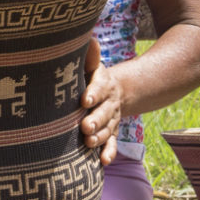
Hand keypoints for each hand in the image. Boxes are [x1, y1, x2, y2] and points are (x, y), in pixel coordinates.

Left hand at [80, 38, 120, 164]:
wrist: (115, 91)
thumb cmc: (93, 76)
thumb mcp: (93, 65)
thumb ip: (90, 56)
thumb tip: (90, 39)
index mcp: (103, 84)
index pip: (98, 88)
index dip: (93, 93)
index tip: (84, 100)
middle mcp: (109, 102)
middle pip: (103, 111)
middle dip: (95, 119)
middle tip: (84, 126)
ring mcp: (111, 119)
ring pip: (107, 129)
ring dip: (99, 136)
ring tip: (88, 142)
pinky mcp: (111, 132)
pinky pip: (112, 143)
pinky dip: (109, 152)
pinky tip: (103, 161)